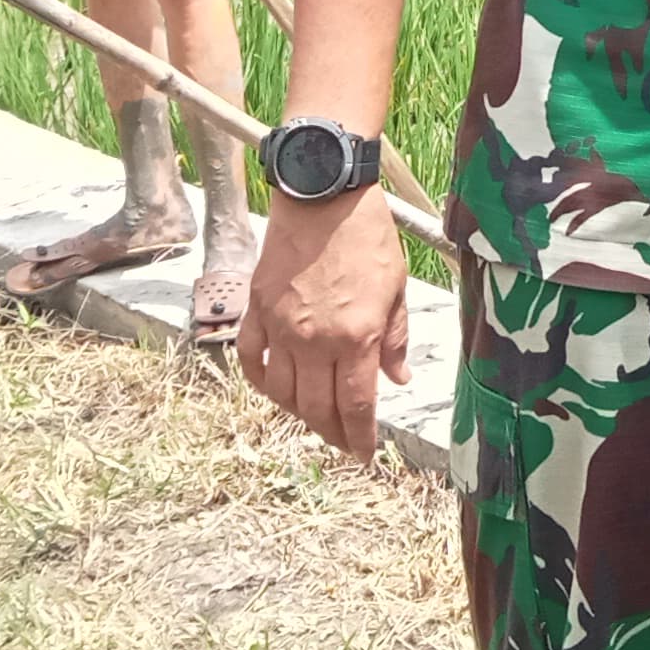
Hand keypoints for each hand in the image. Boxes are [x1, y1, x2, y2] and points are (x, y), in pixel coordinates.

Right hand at [238, 184, 413, 456]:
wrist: (322, 195)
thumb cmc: (366, 236)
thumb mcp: (396, 289)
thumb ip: (394, 340)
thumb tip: (398, 379)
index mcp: (355, 337)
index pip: (356, 406)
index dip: (360, 437)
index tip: (364, 454)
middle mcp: (314, 340)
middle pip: (317, 408)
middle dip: (332, 433)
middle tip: (342, 442)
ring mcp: (280, 327)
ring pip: (282, 392)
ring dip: (298, 413)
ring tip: (315, 416)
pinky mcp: (257, 311)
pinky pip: (251, 360)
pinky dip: (261, 381)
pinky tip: (275, 388)